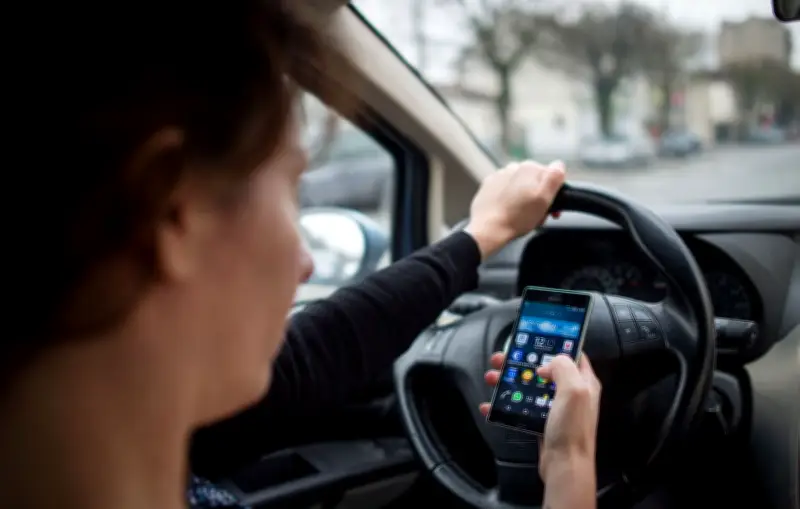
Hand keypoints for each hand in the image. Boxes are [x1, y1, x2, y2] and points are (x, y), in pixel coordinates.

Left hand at [464, 160, 565, 259]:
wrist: (488, 228)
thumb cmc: (516, 217)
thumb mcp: (544, 198)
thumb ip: (555, 177)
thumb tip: (559, 165)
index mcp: (530, 167)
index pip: (552, 177)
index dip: (555, 194)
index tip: (552, 209)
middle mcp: (514, 167)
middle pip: (535, 181)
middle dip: (539, 197)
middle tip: (538, 215)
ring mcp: (500, 176)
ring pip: (521, 186)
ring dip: (525, 198)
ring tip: (522, 215)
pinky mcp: (489, 186)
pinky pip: (506, 191)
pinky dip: (509, 199)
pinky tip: (509, 211)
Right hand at [480, 352, 600, 480]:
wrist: (564, 466)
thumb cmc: (572, 429)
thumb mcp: (574, 390)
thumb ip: (563, 367)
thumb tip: (545, 365)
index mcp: (584, 382)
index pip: (572, 354)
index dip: (554, 344)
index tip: (533, 338)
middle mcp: (571, 393)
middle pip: (544, 369)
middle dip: (520, 362)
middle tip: (501, 359)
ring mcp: (556, 408)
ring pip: (529, 387)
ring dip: (509, 381)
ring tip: (491, 378)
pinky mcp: (542, 422)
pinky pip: (521, 407)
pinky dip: (505, 405)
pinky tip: (491, 404)